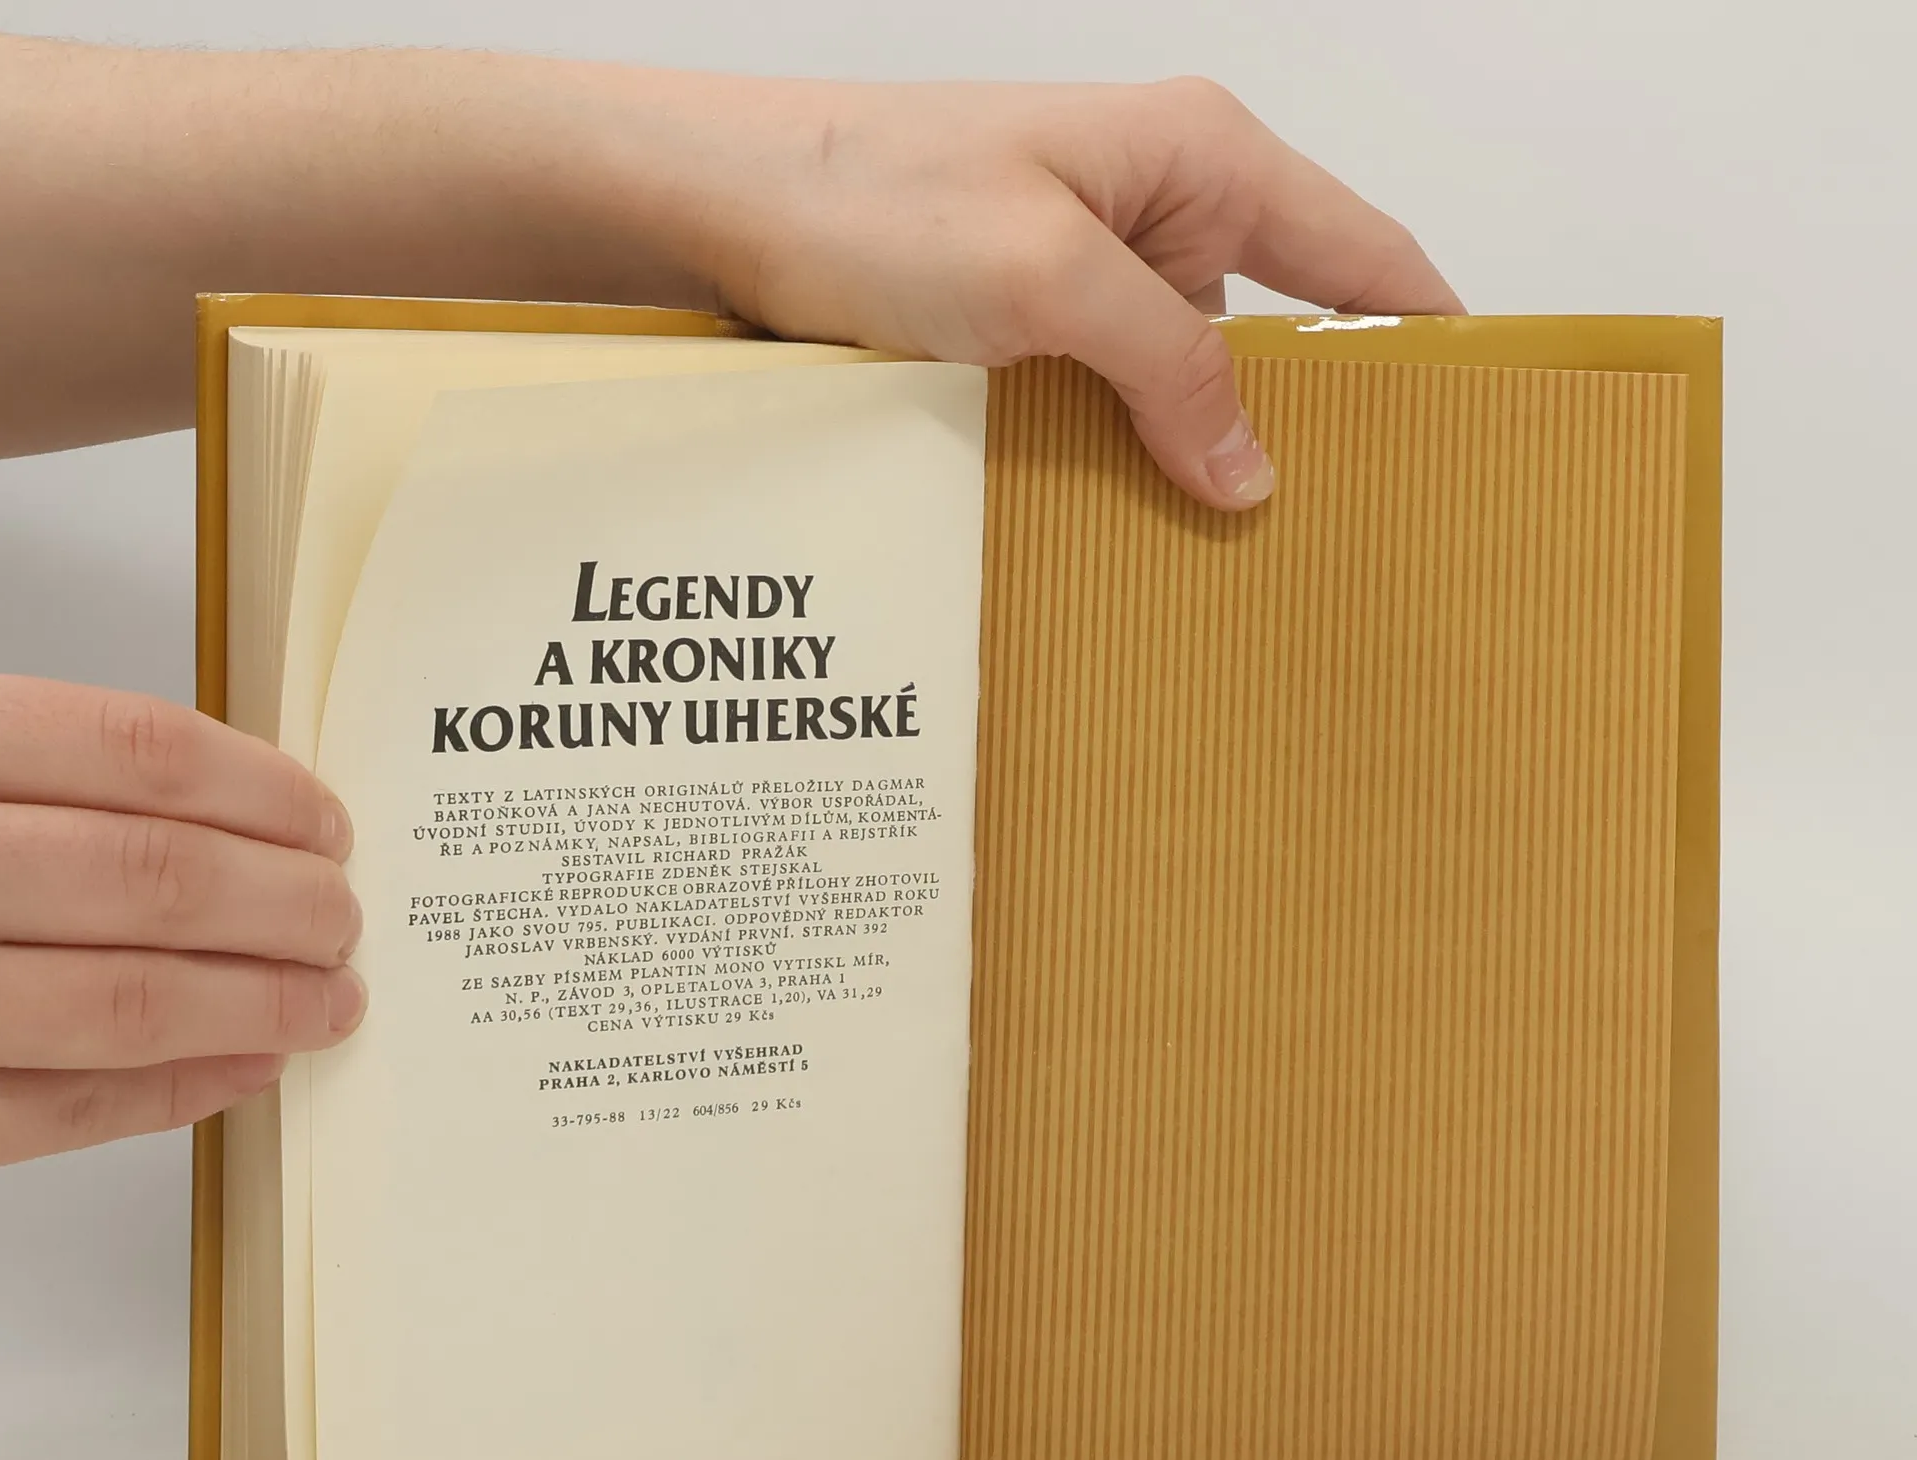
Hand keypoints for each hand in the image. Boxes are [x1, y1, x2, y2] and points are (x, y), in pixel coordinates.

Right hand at [0, 676, 364, 1166]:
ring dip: (256, 1008)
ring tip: (327, 1000)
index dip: (258, 792)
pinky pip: (55, 1109)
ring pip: (122, 1004)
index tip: (327, 823)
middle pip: (152, 880)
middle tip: (345, 919)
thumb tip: (228, 812)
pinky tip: (245, 1070)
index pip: (132, 754)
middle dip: (284, 908)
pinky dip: (170, 1093)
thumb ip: (39, 771)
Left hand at [617, 74, 1463, 508]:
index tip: (1473, 431)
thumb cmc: (870, 193)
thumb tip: (1253, 471)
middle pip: (1285, 330)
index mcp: (1201, 159)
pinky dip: (1129, 462)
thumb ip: (1167, 366)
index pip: (1364, 253)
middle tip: (1341, 541)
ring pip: (1192, 382)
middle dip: (1312, 429)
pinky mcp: (1035, 327)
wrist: (721, 206)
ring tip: (1232, 565)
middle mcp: (1162, 211)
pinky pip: (1114, 404)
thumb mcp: (1047, 276)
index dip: (1428, 337)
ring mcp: (1096, 272)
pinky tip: (1132, 535)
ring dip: (1203, 461)